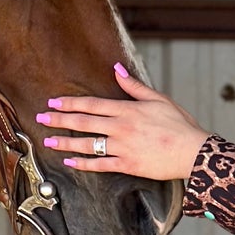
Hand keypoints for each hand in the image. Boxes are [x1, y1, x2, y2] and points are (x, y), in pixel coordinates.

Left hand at [36, 64, 208, 180]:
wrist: (192, 151)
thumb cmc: (179, 125)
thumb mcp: (158, 99)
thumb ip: (134, 86)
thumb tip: (117, 69)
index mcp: (127, 110)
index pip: (92, 104)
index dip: (70, 103)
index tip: (54, 102)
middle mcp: (121, 128)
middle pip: (83, 122)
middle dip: (59, 120)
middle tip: (41, 119)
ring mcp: (122, 147)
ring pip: (87, 144)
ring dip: (66, 142)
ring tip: (49, 141)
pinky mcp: (127, 165)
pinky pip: (100, 165)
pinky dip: (84, 164)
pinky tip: (70, 162)